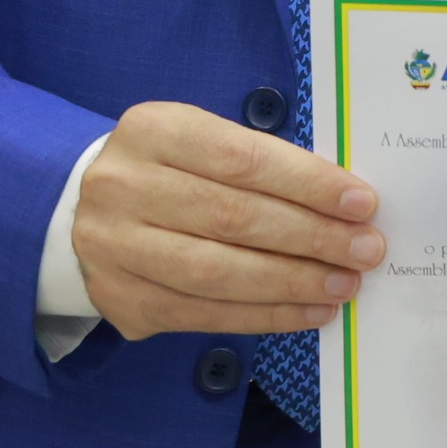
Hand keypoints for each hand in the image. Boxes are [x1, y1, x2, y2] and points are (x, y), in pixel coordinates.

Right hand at [69, 100, 384, 341]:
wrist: (80, 211)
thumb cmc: (169, 169)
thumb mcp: (201, 140)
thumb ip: (261, 163)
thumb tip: (343, 202)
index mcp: (154, 131)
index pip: (243, 158)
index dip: (308, 183)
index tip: (362, 202)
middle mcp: (125, 188)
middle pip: (233, 218)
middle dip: (311, 237)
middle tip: (366, 249)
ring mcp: (116, 248)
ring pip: (218, 273)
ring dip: (292, 283)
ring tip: (344, 285)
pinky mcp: (122, 300)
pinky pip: (204, 314)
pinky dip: (265, 316)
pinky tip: (308, 311)